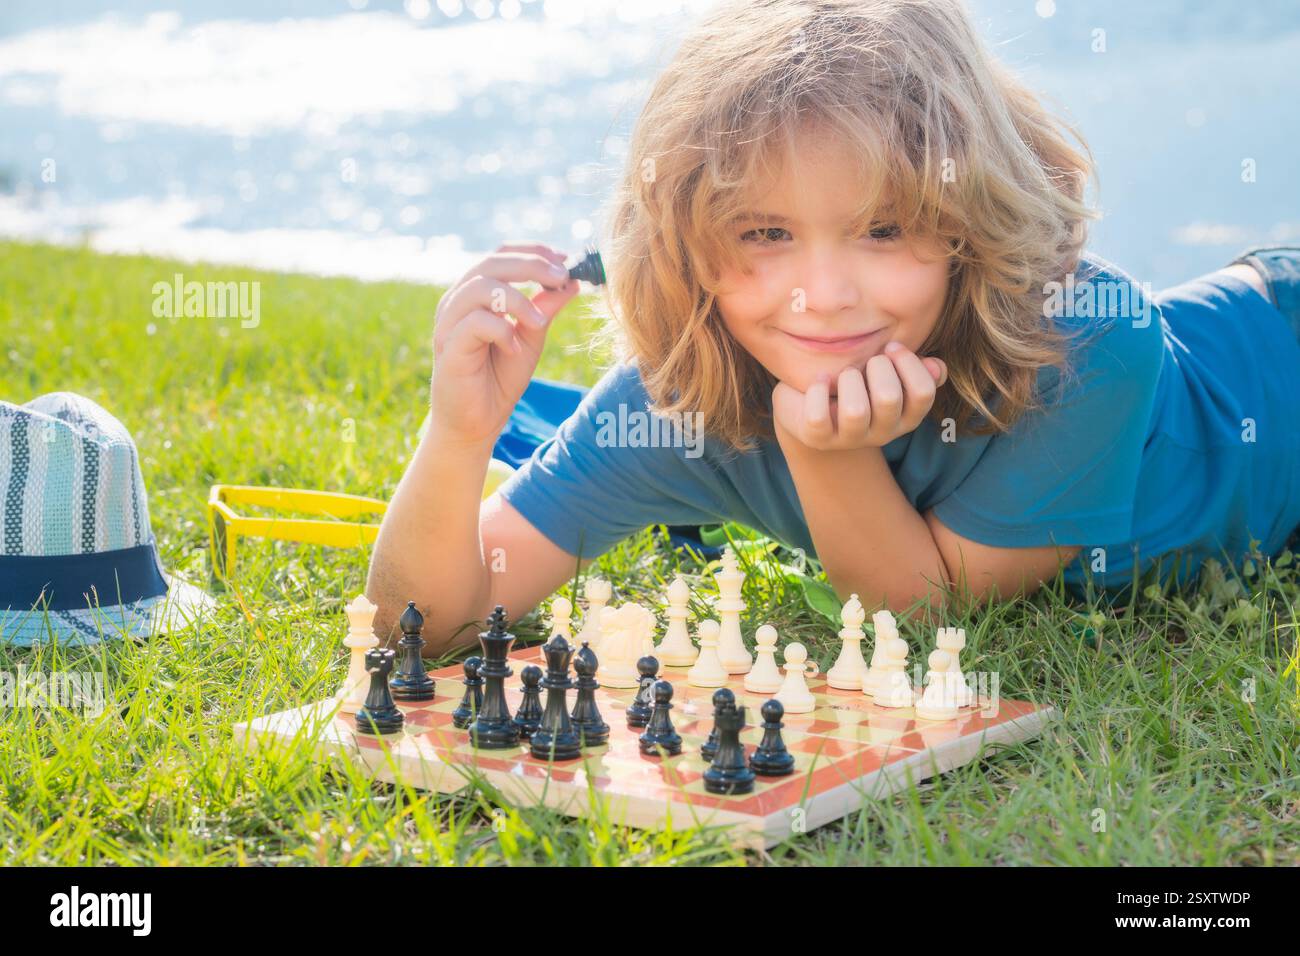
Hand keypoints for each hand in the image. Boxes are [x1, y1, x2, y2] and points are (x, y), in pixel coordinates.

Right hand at [429, 242, 579, 446]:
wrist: (477, 421)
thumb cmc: (499, 378)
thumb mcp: (531, 338)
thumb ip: (545, 309)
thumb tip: (572, 281)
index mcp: (477, 293)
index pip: (501, 254)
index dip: (533, 251)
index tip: (564, 260)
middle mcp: (459, 300)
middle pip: (492, 263)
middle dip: (532, 266)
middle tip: (561, 277)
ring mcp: (450, 321)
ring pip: (481, 287)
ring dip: (518, 299)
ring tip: (539, 322)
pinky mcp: (448, 345)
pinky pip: (476, 322)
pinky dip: (502, 330)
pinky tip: (514, 349)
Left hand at [772, 342, 946, 450]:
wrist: (814, 407)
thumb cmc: (859, 384)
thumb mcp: (891, 375)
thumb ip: (919, 370)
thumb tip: (936, 367)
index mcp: (907, 417)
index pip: (923, 393)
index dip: (908, 362)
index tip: (890, 347)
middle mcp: (883, 433)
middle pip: (888, 398)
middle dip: (877, 367)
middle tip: (867, 362)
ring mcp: (850, 439)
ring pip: (854, 411)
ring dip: (849, 379)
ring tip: (845, 374)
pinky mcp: (819, 439)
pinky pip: (818, 417)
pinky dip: (818, 391)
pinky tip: (821, 380)